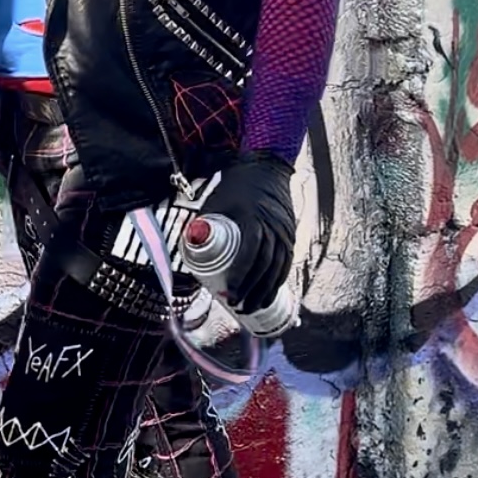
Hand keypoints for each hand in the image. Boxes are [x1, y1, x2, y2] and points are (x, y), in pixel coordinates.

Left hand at [202, 154, 295, 312]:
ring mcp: (284, 231)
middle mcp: (272, 226)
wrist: (265, 169)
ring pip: (278, 267)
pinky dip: (278, 281)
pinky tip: (269, 295)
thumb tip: (187, 250)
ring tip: (252, 308)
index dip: (240, 277)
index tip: (230, 294)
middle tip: (238, 306)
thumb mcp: (215, 203)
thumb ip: (202, 226)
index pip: (249, 253)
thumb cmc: (234, 188)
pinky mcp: (290, 235)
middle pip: (264, 266)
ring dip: (266, 291)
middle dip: (252, 290)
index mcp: (252, 218)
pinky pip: (286, 263)